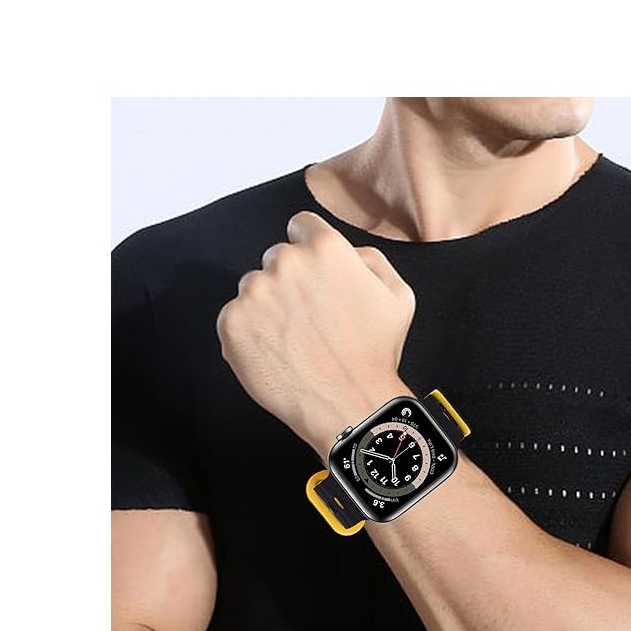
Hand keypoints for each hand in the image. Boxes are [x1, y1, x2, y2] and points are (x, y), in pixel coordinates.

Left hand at [216, 211, 414, 459]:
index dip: (309, 250)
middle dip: (290, 281)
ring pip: (254, 288)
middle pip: (277, 258)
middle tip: (308, 317)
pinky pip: (235, 317)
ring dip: (268, 306)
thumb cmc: (374, 354)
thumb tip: (349, 253)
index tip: (313, 275)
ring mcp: (254, 293)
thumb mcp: (398, 296)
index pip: (301, 226)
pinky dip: (250, 333)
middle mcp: (286, 263)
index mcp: (325, 248)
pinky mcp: (232, 323)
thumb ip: (371, 259)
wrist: (348, 404)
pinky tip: (276, 352)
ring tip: (293, 340)